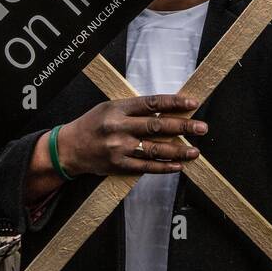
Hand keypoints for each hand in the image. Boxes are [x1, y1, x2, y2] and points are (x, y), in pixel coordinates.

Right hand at [57, 94, 206, 176]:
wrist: (69, 148)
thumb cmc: (93, 124)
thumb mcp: (110, 108)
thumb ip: (135, 109)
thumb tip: (167, 110)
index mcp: (118, 108)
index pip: (152, 103)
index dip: (174, 103)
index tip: (192, 104)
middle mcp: (119, 127)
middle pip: (157, 126)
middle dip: (183, 127)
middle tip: (202, 127)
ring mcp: (119, 148)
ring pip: (155, 149)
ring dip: (178, 151)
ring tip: (195, 151)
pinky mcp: (119, 165)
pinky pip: (146, 167)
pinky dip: (164, 167)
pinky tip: (178, 165)